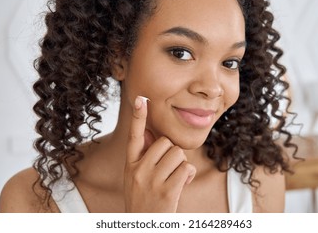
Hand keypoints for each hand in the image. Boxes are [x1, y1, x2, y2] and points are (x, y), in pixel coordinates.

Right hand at [124, 96, 195, 211]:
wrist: (144, 226)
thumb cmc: (145, 200)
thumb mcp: (137, 178)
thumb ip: (145, 157)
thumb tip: (153, 133)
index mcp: (130, 165)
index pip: (134, 136)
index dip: (138, 116)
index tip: (140, 98)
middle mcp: (138, 170)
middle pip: (166, 142)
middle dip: (172, 152)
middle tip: (167, 169)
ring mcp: (152, 181)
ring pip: (178, 153)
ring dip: (180, 164)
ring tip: (172, 179)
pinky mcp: (167, 191)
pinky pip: (186, 168)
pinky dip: (187, 175)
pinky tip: (179, 186)